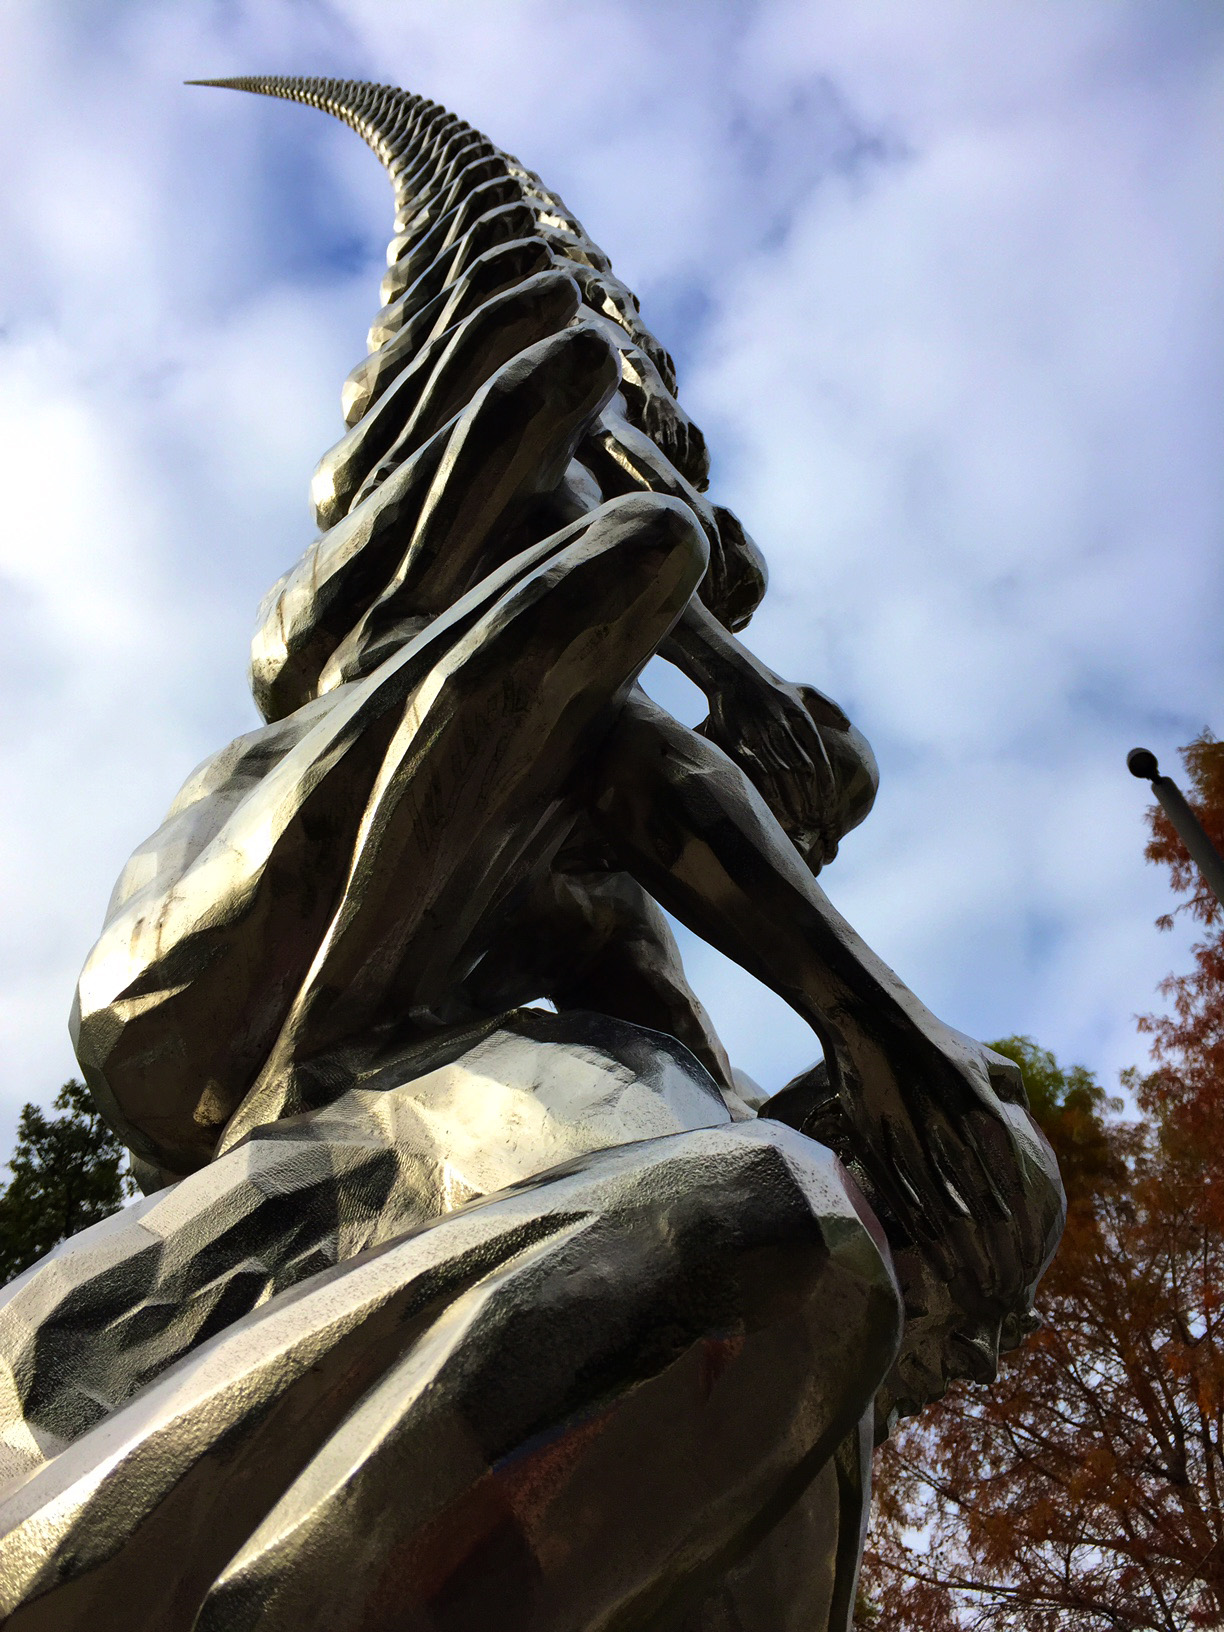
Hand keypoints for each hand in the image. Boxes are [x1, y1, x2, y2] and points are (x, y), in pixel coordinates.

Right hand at [698, 672, 838, 862]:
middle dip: (812, 801)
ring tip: (800, 822)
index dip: (826, 788)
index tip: (830, 807)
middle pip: (803, 775)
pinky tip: (776, 809)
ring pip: (783, 779)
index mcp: (803, 720)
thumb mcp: (806, 690)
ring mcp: (763, 739)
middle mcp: (785, 731)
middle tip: (817, 822)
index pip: (820, 761)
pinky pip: (760, 776)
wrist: (735, 676)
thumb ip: (830, 708)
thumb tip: (849, 728)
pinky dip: (769, 795)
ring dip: (792, 803)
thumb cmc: (773, 686)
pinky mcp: (743, 746)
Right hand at [810, 1021, 1063, 1338]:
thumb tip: (1029, 1121)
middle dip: (995, 1264)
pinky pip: (906, 1205)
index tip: (1029, 1269)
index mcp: (986, 1117)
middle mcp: (952, 1138)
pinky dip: (923, 1240)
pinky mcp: (880, 1151)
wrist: (871, 1021)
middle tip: (1003, 1296)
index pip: (1013, 1195)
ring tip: (974, 1293)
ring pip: (943, 1221)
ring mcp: (913, 1147)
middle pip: (981, 1219)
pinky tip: (935, 1261)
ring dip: (961, 1263)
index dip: (1022, 1239)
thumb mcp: (990, 1060)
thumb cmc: (936, 1039)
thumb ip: (1016, 1094)